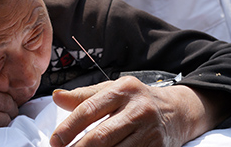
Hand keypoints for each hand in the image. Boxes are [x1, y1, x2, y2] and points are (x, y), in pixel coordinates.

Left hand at [50, 76, 228, 146]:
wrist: (176, 111)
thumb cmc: (135, 100)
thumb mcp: (112, 91)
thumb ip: (83, 96)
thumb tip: (56, 97)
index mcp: (123, 89)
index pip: (89, 109)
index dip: (69, 127)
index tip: (54, 141)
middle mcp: (138, 109)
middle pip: (101, 136)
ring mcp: (150, 131)